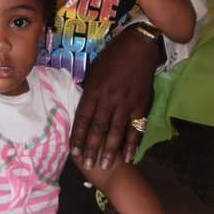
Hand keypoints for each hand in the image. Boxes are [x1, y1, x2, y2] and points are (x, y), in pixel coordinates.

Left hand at [70, 26, 158, 168]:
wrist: (138, 48)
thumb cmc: (112, 58)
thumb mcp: (94, 71)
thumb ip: (88, 90)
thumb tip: (81, 106)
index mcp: (94, 90)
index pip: (83, 118)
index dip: (77, 136)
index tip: (72, 152)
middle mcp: (108, 99)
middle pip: (98, 128)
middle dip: (91, 148)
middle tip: (87, 165)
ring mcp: (125, 104)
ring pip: (116, 131)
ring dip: (110, 150)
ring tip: (105, 166)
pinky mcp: (140, 106)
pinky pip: (135, 128)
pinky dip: (132, 143)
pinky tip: (128, 156)